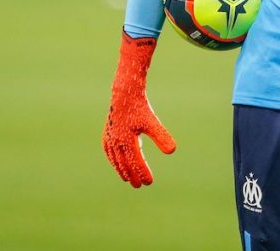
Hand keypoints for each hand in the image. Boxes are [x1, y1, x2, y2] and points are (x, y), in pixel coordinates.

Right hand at [103, 33, 176, 187]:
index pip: (136, 162)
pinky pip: (108, 151)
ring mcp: (109, 137)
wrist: (125, 93)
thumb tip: (172, 151)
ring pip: (115, 159)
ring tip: (127, 179)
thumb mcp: (152, 122)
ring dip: (121, 169)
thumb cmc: (140, 108)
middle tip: (140, 186)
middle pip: (124, 163)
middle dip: (132, 175)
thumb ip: (161, 136)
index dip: (142, 172)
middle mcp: (115, 141)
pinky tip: (116, 162)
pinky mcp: (107, 132)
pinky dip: (113, 159)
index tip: (149, 182)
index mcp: (126, 140)